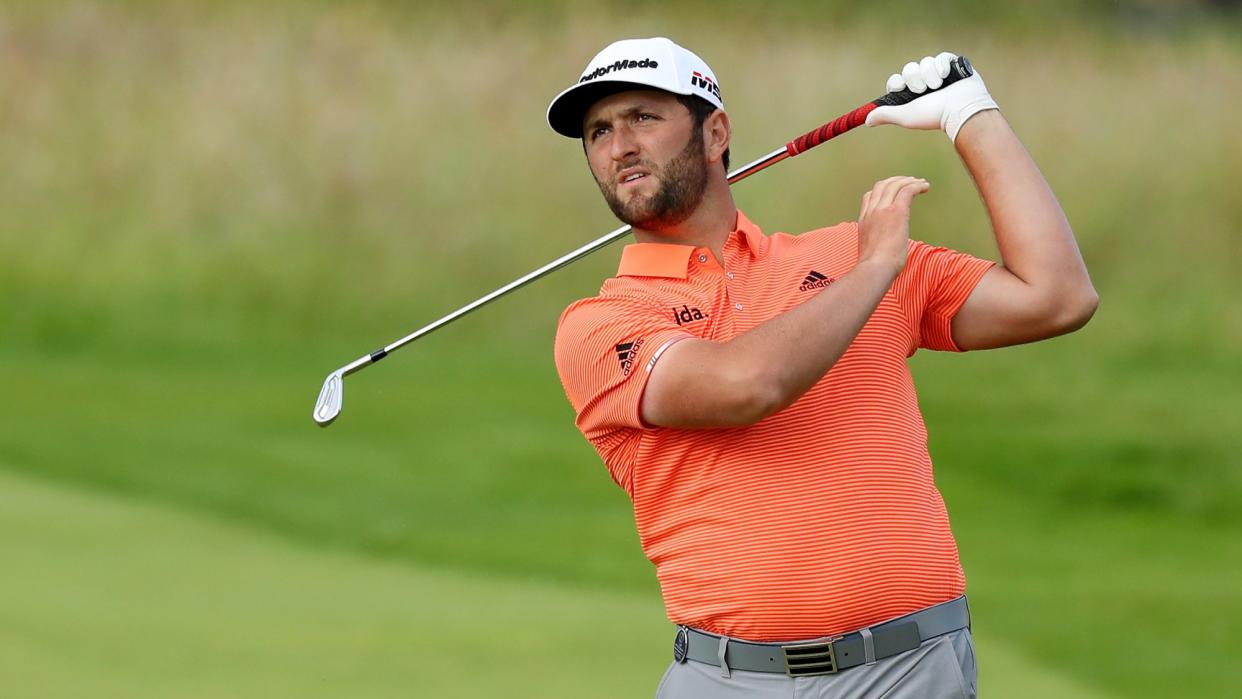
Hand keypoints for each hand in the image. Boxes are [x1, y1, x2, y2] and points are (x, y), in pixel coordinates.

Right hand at [857, 176, 928, 275]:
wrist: (875, 269)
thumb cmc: (875, 268)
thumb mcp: (870, 252)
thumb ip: (877, 244)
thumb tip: (886, 251)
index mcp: (863, 221)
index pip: (869, 197)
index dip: (882, 190)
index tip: (893, 192)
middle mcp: (871, 212)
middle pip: (881, 186)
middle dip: (896, 181)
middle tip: (910, 182)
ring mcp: (882, 210)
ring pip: (895, 185)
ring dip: (909, 181)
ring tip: (921, 183)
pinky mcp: (896, 212)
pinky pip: (907, 191)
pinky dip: (917, 186)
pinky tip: (925, 187)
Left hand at [865, 52, 998, 141]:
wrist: (962, 108)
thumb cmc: (935, 115)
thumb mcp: (906, 116)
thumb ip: (886, 115)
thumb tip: (866, 120)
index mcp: (912, 96)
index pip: (896, 81)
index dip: (896, 82)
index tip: (900, 87)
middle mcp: (925, 84)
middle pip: (909, 69)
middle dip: (914, 79)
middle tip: (924, 90)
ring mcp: (939, 74)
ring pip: (924, 62)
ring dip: (929, 75)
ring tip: (939, 86)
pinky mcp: (953, 65)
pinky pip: (940, 57)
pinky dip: (941, 66)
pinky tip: (948, 77)